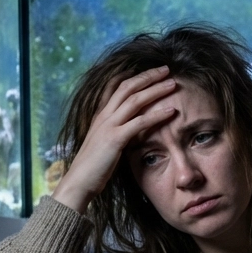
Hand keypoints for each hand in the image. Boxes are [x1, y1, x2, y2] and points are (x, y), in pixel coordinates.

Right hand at [53, 65, 177, 213]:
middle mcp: (103, 116)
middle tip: (166, 69)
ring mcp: (108, 126)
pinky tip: (172, 112)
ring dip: (155, 90)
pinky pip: (139, 123)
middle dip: (148, 76)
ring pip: (135, 100)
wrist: (79, 182)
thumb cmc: (93, 167)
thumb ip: (116, 132)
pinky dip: (157, 115)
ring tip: (172, 84)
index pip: (115, 87)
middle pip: (127, 87)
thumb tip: (130, 130)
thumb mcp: (104, 144)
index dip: (133, 76)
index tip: (149, 70)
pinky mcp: (115, 139)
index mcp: (100, 116)